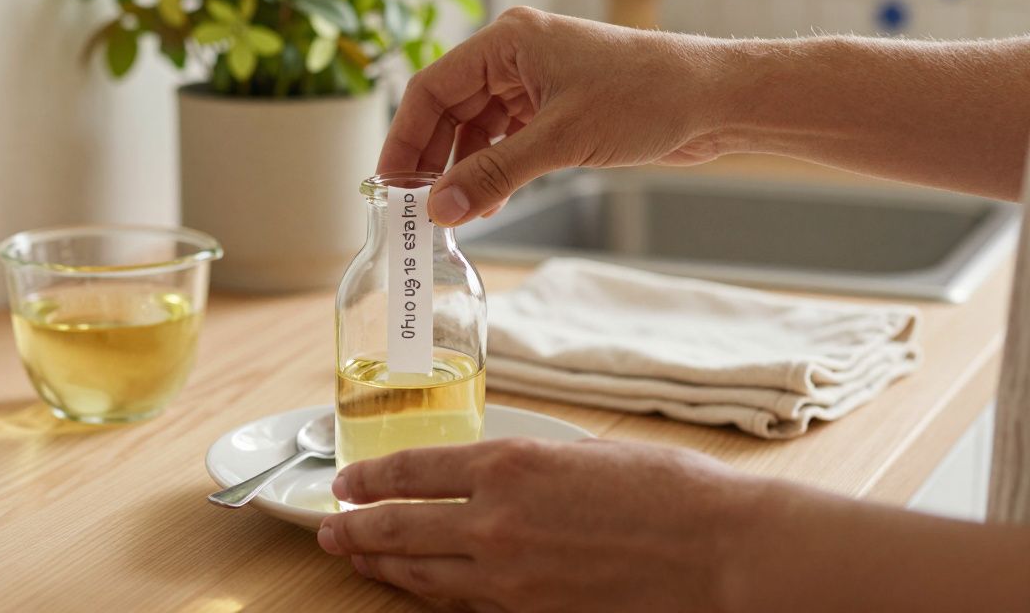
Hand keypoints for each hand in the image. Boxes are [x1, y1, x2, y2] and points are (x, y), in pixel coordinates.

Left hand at [317, 438, 760, 611]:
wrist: (722, 554)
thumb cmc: (670, 492)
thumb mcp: (586, 454)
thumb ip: (530, 466)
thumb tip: (498, 475)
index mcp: (510, 463)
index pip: (413, 471)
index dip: (370, 479)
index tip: (347, 484)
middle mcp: (495, 519)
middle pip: (400, 526)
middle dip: (356, 530)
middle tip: (331, 530)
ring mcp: (509, 575)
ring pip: (421, 572)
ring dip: (380, 566)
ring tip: (354, 559)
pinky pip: (460, 605)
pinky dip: (428, 595)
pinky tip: (415, 590)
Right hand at [379, 7, 734, 224]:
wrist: (714, 100)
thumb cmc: (647, 97)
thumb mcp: (561, 140)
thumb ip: (495, 175)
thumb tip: (439, 210)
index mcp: (507, 41)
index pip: (431, 88)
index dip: (404, 137)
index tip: (389, 184)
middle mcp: (515, 57)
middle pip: (449, 110)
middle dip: (433, 160)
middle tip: (417, 208)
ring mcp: (535, 82)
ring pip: (476, 129)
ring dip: (464, 171)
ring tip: (456, 213)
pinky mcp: (556, 108)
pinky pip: (506, 140)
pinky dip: (494, 170)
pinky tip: (491, 202)